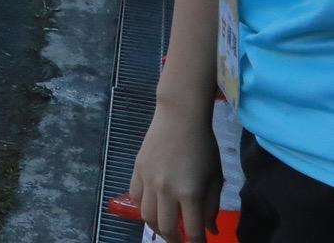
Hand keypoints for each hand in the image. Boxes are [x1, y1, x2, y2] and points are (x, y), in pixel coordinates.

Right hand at [125, 94, 220, 242]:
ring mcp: (148, 180)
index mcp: (190, 193)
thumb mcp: (215, 178)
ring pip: (147, 216)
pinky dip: (143, 208)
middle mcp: (166, 190)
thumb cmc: (203, 147)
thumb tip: (210, 229)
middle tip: (182, 242)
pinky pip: (136, 197)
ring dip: (157, 228)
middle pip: (166, 227)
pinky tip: (152, 209)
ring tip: (166, 229)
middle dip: (175, 240)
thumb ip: (211, 206)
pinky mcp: (137, 170)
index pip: (193, 230)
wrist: (179, 118)